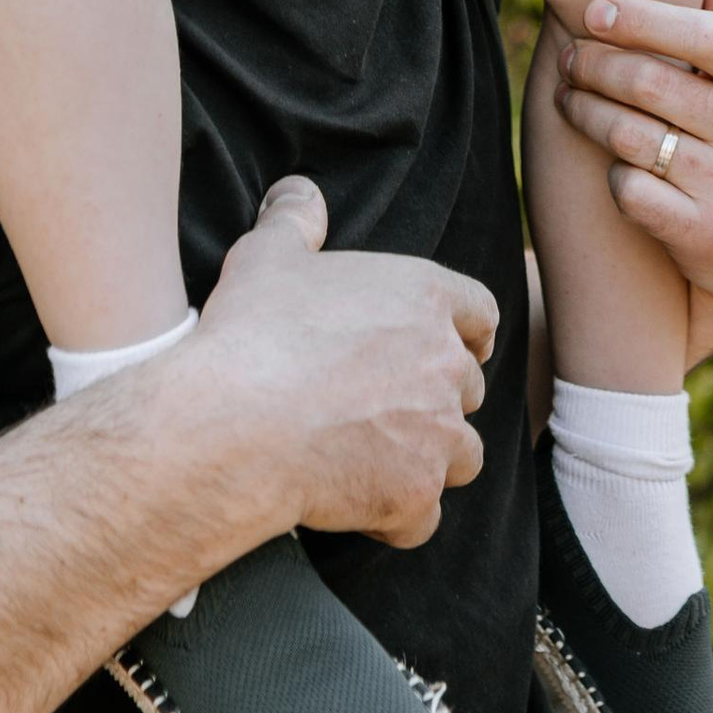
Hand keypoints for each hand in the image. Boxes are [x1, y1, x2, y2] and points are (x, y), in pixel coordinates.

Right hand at [180, 178, 495, 547]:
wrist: (232, 425)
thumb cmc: (251, 335)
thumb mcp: (267, 258)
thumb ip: (295, 220)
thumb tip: (299, 193)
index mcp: (425, 297)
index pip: (480, 314)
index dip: (465, 333)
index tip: (445, 348)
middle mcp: (446, 364)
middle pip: (467, 388)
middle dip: (435, 402)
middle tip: (381, 411)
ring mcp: (438, 433)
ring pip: (462, 456)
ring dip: (429, 462)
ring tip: (375, 463)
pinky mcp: (417, 494)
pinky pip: (424, 518)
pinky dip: (398, 519)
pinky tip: (357, 511)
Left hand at [554, 0, 712, 361]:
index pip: (699, 35)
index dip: (639, 19)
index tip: (591, 11)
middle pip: (651, 84)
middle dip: (597, 67)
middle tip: (567, 55)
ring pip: (630, 136)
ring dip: (587, 115)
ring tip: (567, 97)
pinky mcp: (705, 237)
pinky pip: (630, 191)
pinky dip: (610, 175)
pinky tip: (604, 164)